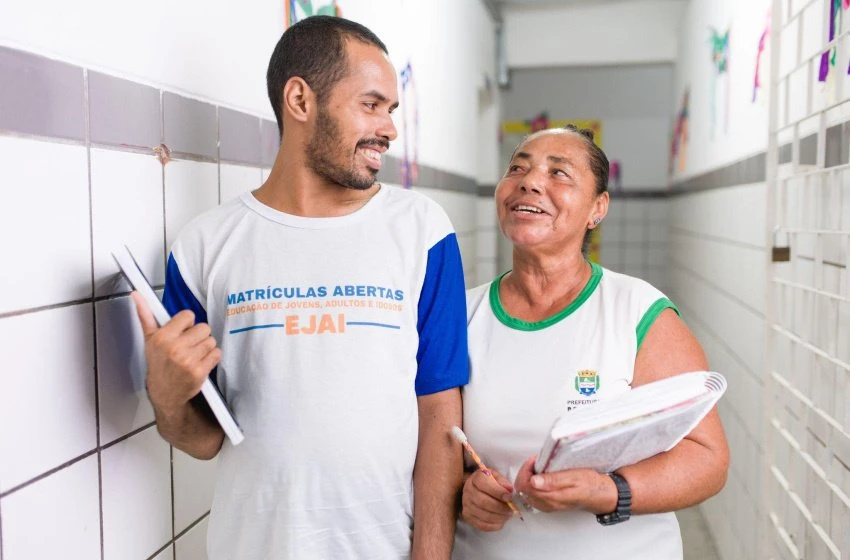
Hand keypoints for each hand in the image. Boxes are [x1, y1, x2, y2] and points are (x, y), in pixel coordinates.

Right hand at [132, 292, 220, 412]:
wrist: (165, 393)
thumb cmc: (159, 364)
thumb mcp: (149, 339)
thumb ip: (145, 315)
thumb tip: (136, 294)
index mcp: (162, 337)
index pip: (188, 315)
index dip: (187, 324)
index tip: (181, 333)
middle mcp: (174, 348)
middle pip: (204, 327)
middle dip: (198, 336)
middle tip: (189, 346)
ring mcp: (188, 360)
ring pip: (211, 341)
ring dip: (205, 348)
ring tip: (193, 355)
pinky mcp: (199, 371)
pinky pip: (217, 354)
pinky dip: (212, 358)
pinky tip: (200, 363)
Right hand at [460, 468, 514, 531]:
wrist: (477, 490)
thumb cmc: (490, 482)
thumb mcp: (497, 476)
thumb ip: (503, 482)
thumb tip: (509, 490)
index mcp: (476, 478)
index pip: (484, 484)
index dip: (498, 492)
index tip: (509, 497)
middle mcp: (468, 491)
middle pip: (483, 502)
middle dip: (500, 507)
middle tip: (511, 509)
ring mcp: (467, 505)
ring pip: (484, 515)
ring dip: (499, 517)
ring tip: (507, 515)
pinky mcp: (468, 517)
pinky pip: (482, 525)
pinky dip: (494, 525)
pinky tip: (501, 521)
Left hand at [513, 456, 616, 513]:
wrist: (600, 495)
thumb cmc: (590, 484)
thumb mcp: (573, 477)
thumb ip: (552, 480)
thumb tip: (533, 481)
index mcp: (551, 497)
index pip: (525, 485)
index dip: (526, 470)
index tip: (535, 460)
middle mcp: (546, 504)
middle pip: (523, 489)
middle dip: (526, 472)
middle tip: (536, 462)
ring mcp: (547, 505)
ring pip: (526, 492)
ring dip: (529, 477)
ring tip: (540, 466)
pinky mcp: (549, 504)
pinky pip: (533, 494)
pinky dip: (534, 483)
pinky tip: (542, 475)